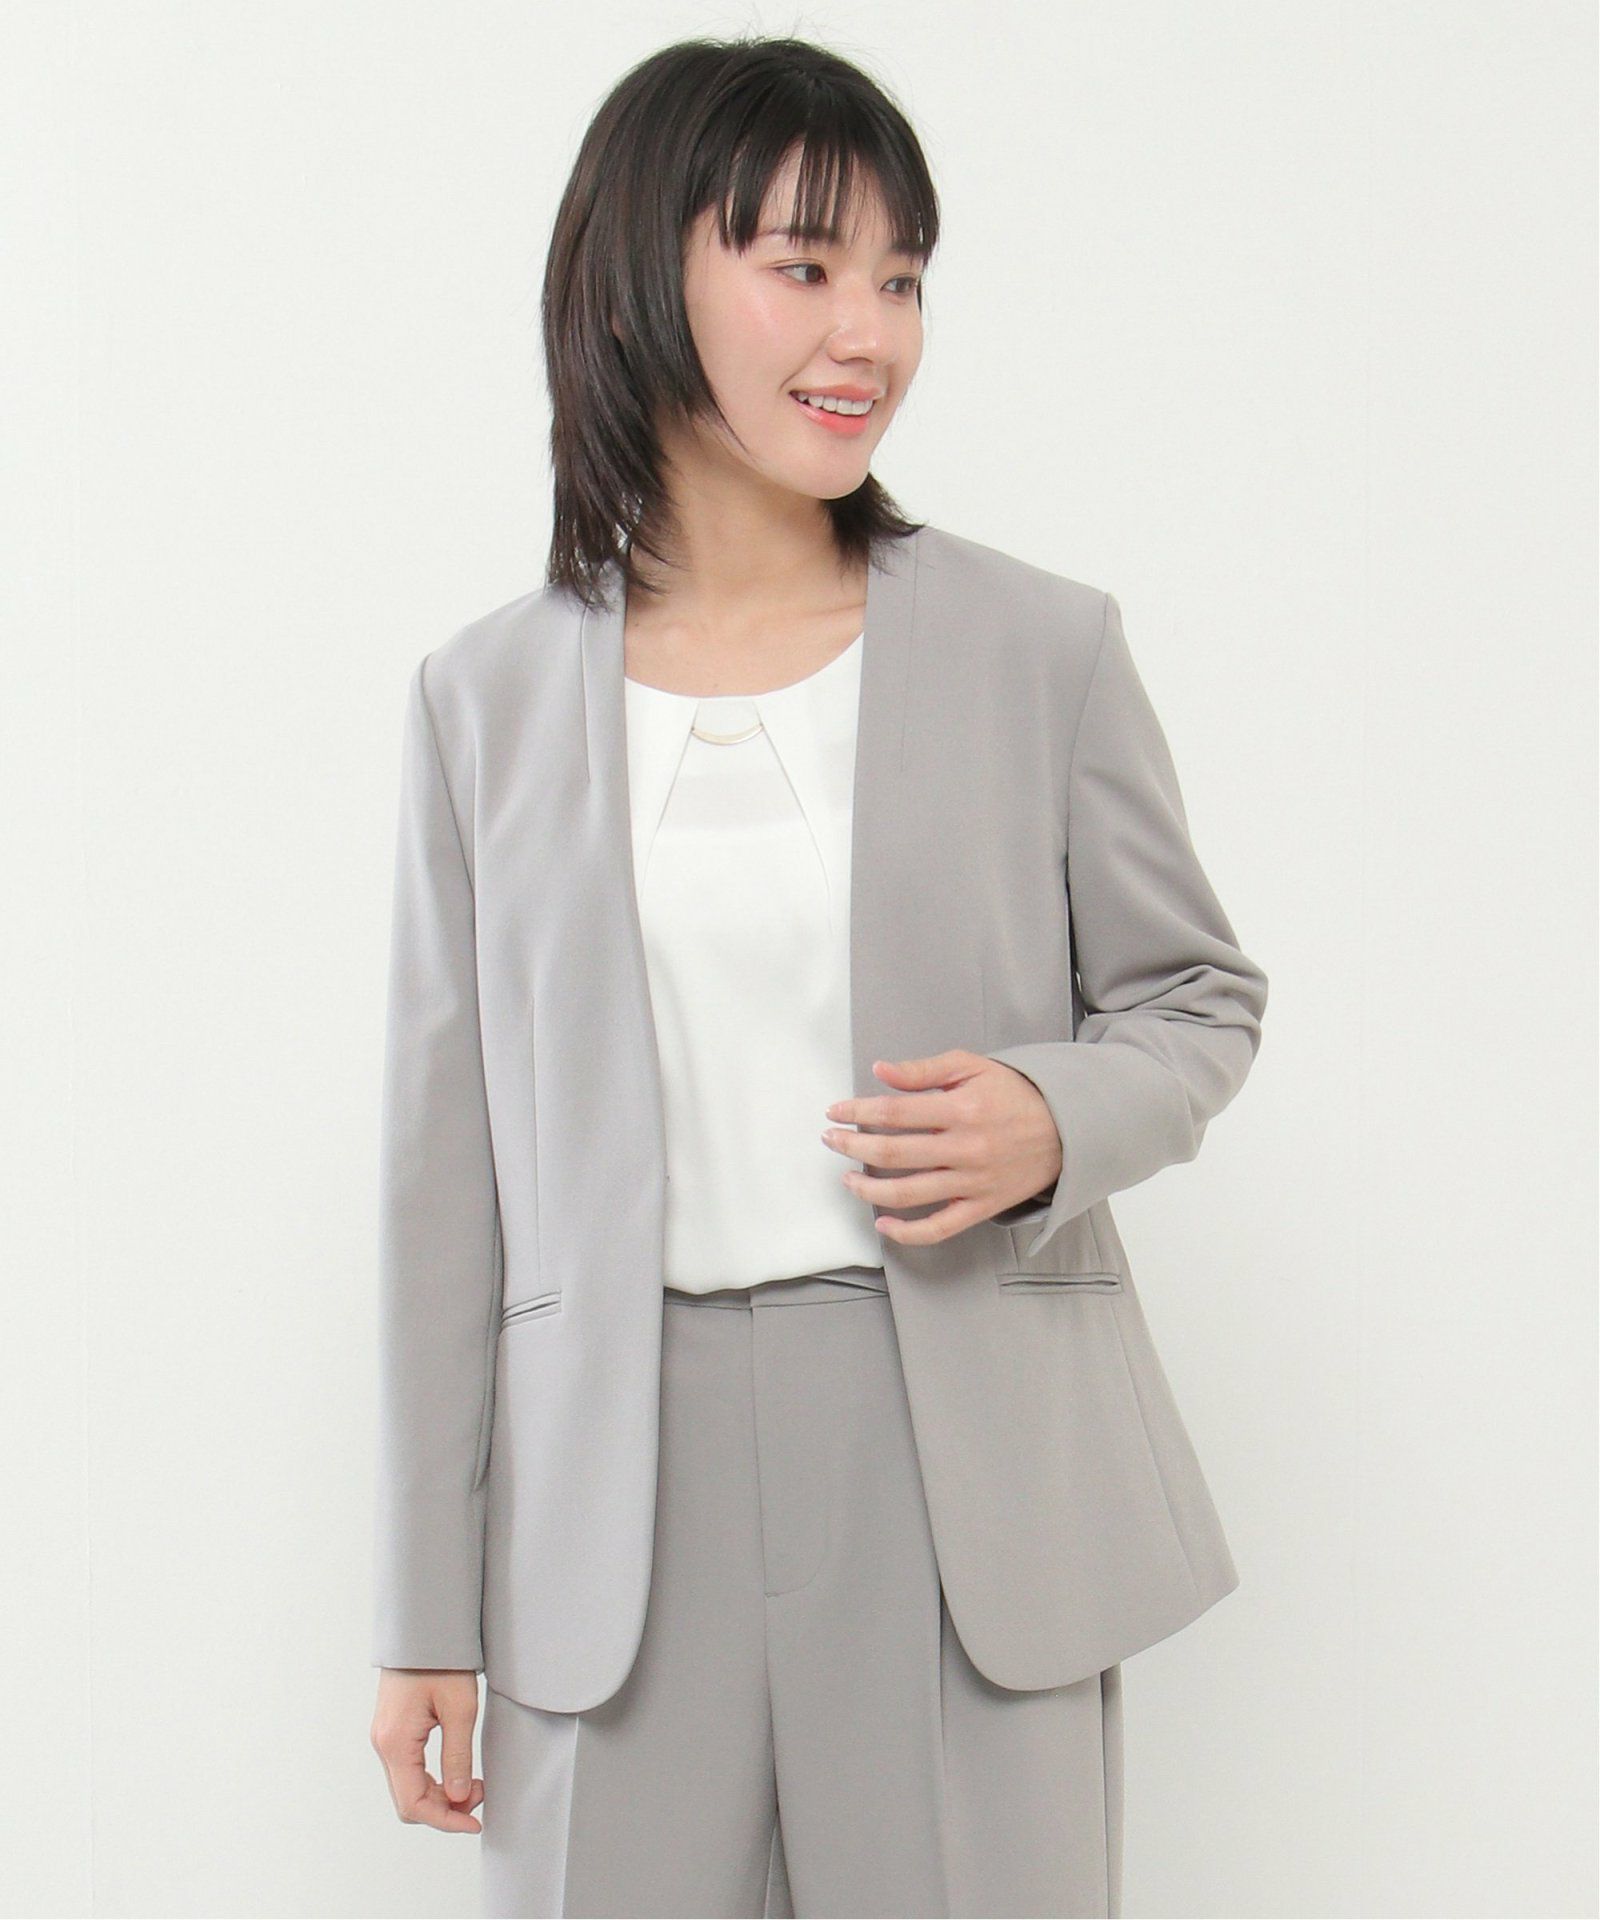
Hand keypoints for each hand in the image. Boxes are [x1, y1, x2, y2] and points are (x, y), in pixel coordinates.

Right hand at [370, 1668, 484, 1831]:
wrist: (423, 1627)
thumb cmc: (441, 1660)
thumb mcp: (460, 1708)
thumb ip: (458, 1756)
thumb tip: (460, 1798)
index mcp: (395, 1742)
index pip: (414, 1804)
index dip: (445, 1820)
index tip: (475, 1822)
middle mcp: (383, 1744)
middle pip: (409, 1800)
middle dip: (445, 1808)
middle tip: (481, 1796)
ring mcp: (385, 1737)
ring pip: (408, 1787)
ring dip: (440, 1794)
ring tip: (474, 1783)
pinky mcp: (392, 1729)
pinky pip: (408, 1769)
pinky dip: (432, 1779)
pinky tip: (456, 1771)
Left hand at [821, 1051, 1062, 1245]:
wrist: (1066, 1128)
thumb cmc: (1015, 1094)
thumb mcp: (972, 1067)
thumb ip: (923, 1070)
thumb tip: (879, 1070)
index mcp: (961, 1109)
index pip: (894, 1112)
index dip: (857, 1112)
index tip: (836, 1111)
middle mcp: (965, 1148)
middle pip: (893, 1152)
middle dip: (853, 1146)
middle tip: (831, 1139)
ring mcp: (973, 1182)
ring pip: (908, 1194)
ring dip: (868, 1188)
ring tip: (847, 1178)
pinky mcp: (982, 1207)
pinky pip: (939, 1228)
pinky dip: (907, 1233)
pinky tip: (882, 1223)